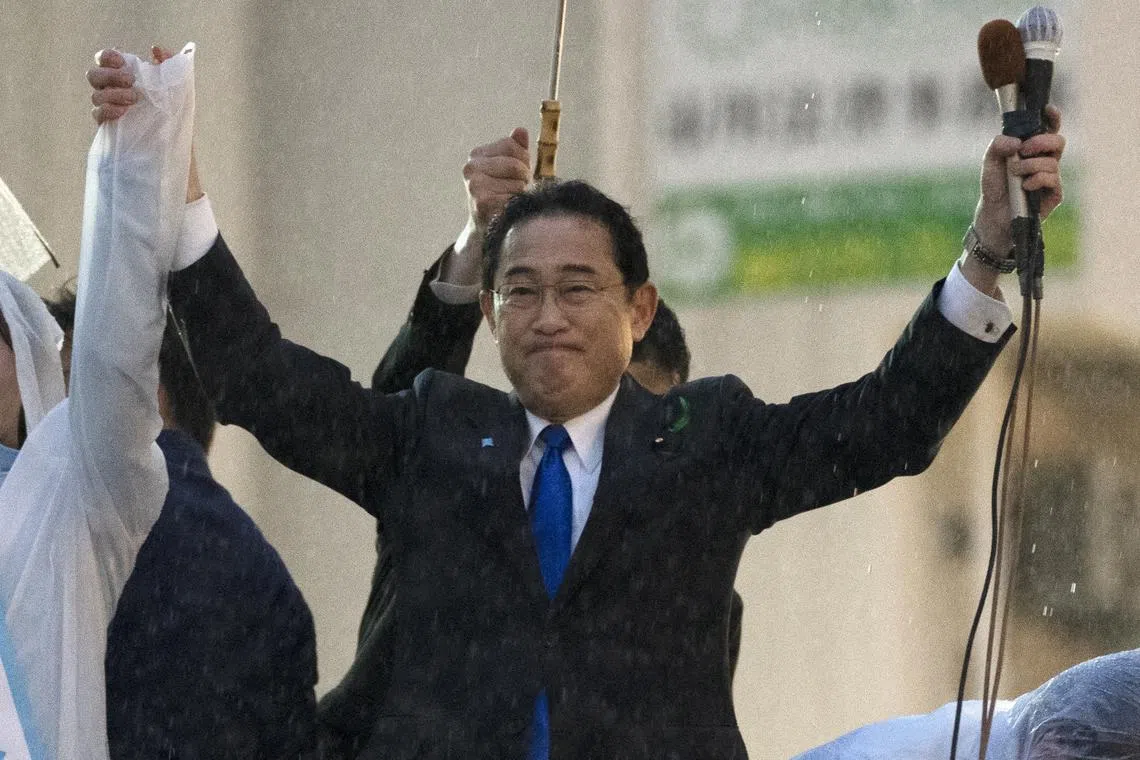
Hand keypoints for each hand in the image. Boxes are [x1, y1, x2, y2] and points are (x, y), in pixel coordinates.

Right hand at [87, 46, 177, 122]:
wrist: (177, 135)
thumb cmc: (173, 106)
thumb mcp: (177, 82)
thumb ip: (169, 62)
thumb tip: (155, 49)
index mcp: (122, 75)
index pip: (103, 59)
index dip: (107, 56)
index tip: (121, 61)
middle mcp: (110, 89)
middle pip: (93, 75)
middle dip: (110, 75)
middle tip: (131, 81)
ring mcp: (108, 107)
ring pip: (96, 96)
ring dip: (114, 94)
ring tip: (134, 98)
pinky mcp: (109, 125)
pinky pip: (98, 114)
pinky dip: (108, 110)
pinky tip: (124, 111)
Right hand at [463, 128, 529, 231]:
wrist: (488, 228)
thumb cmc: (504, 194)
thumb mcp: (512, 169)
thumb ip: (517, 150)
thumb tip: (520, 131)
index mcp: (477, 155)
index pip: (511, 144)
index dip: (523, 159)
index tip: (518, 174)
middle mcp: (471, 168)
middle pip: (515, 164)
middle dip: (524, 178)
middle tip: (517, 190)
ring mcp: (475, 186)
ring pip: (518, 182)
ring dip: (521, 194)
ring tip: (511, 201)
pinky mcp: (482, 203)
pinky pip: (514, 198)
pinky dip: (517, 205)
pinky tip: (507, 210)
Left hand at [962, 106, 1064, 295]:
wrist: (993, 215)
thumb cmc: (994, 187)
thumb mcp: (990, 163)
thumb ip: (998, 146)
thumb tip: (1016, 141)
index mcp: (1032, 149)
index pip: (1048, 129)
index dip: (1052, 117)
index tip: (1048, 110)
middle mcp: (1045, 160)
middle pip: (1058, 141)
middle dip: (1041, 141)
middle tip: (1023, 150)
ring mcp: (1052, 177)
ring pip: (1053, 161)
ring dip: (1031, 165)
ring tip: (1015, 173)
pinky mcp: (1054, 194)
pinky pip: (1053, 179)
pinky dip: (1037, 179)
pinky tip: (1025, 186)